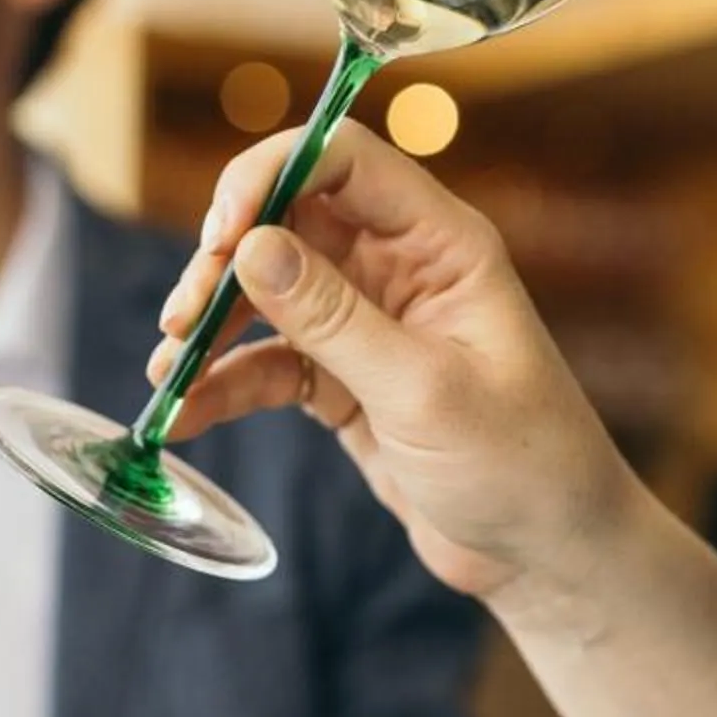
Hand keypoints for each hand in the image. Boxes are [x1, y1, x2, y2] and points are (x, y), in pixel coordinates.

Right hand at [149, 124, 640, 611]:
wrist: (546, 555)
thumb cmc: (520, 465)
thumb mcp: (423, 391)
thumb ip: (335, 319)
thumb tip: (251, 247)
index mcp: (441, 245)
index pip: (344, 162)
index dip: (271, 177)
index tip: (220, 236)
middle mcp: (401, 270)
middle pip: (290, 222)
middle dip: (225, 260)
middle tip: (183, 315)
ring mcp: (369, 326)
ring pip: (268, 294)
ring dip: (213, 323)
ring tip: (169, 367)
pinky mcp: (345, 383)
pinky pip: (270, 363)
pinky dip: (225, 383)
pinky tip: (184, 413)